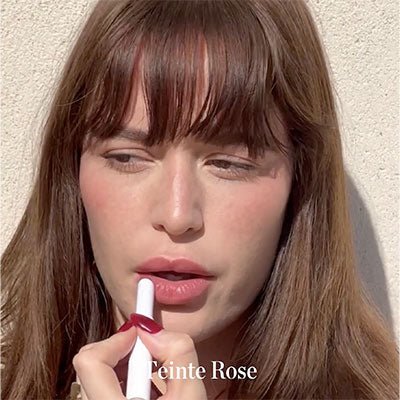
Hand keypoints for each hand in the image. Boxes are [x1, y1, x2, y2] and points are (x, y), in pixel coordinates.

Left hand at [72, 314, 207, 399]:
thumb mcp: (192, 398)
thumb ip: (178, 353)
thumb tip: (154, 330)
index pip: (90, 361)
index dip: (118, 337)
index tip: (141, 331)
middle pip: (93, 366)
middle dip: (126, 352)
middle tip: (152, 356)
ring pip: (98, 379)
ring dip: (126, 369)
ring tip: (155, 383)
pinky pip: (102, 392)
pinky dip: (124, 383)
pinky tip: (149, 395)